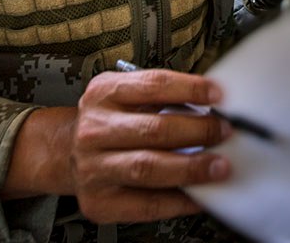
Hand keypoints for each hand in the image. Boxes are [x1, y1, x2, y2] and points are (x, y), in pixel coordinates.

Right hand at [68, 69, 232, 223]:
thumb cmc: (107, 122)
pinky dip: (179, 200)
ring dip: (191, 167)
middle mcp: (95, 130)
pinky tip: (199, 195)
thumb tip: (211, 105)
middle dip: (198, 131)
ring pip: (148, 168)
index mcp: (104, 94)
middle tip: (224, 132)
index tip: (219, 94)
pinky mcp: (99, 202)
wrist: (65, 152)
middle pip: (154, 129)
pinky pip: (146, 204)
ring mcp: (93, 167)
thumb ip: (161, 97)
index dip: (190, 88)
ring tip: (218, 166)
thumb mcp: (124, 95)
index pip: (153, 85)